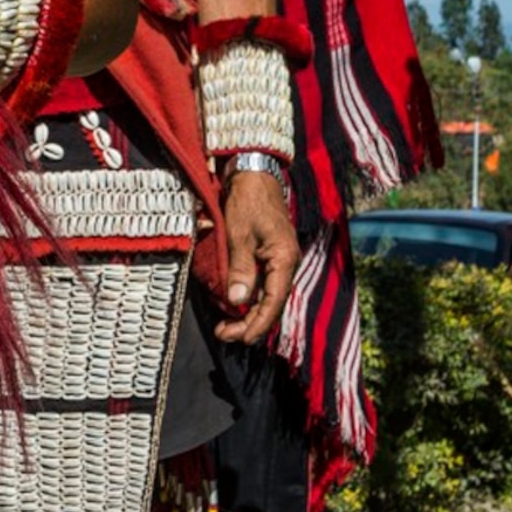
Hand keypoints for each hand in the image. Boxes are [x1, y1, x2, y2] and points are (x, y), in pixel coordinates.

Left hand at [212, 162, 299, 344]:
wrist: (253, 171)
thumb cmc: (247, 200)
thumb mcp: (239, 235)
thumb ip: (240, 269)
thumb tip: (237, 302)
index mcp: (284, 258)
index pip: (274, 302)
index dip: (257, 324)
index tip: (240, 339)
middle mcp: (286, 262)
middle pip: (272, 303)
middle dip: (250, 323)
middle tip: (224, 334)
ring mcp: (279, 258)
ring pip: (267, 295)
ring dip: (248, 312)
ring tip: (227, 325)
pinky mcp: (270, 253)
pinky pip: (263, 283)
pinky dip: (249, 297)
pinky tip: (235, 304)